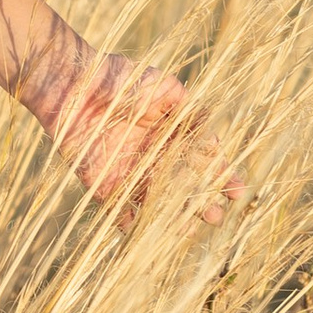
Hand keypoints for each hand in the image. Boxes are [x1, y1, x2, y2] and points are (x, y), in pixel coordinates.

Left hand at [31, 45, 240, 230]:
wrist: (73, 84)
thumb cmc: (120, 79)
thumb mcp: (163, 88)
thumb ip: (189, 110)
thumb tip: (215, 133)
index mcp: (170, 133)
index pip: (203, 159)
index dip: (222, 175)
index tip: (239, 193)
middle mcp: (153, 156)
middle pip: (182, 185)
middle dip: (201, 202)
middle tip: (215, 218)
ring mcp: (128, 170)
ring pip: (156, 201)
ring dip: (172, 217)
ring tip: (189, 232)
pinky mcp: (102, 182)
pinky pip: (119, 208)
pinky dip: (130, 223)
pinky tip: (145, 233)